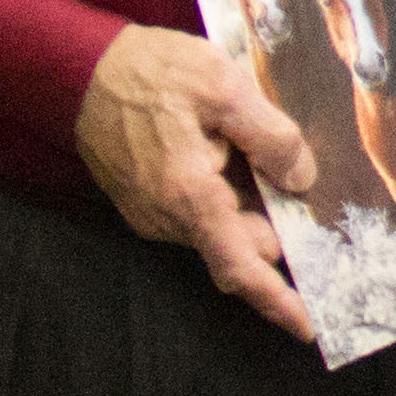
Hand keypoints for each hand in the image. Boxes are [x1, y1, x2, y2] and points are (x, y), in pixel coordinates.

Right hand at [77, 21, 325, 341]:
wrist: (78, 69)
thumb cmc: (149, 72)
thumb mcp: (222, 85)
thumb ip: (269, 135)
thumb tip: (300, 178)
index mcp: (189, 196)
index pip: (240, 266)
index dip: (276, 300)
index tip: (309, 327)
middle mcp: (167, 218)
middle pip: (237, 247)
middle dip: (276, 237)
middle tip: (317, 213)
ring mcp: (152, 212)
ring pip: (218, 230)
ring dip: (251, 214)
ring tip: (280, 174)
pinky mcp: (145, 199)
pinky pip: (197, 214)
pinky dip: (228, 202)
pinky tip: (243, 164)